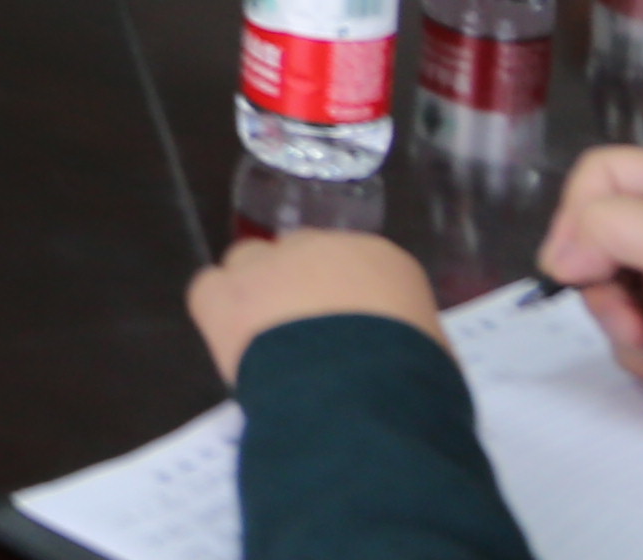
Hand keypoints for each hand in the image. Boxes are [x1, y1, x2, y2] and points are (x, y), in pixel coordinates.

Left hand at [186, 232, 441, 383]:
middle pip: (300, 259)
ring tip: (268, 350)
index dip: (344, 303)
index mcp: (382, 261)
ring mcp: (270, 265)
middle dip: (300, 295)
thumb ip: (407, 343)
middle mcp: (322, 247)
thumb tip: (399, 363)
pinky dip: (218, 317)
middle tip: (306, 346)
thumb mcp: (432, 358)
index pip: (354, 267)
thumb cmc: (413, 384)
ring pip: (251, 266)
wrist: (361, 395)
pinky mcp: (227, 293)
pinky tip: (234, 350)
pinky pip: (210, 292)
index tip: (345, 337)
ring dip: (256, 299)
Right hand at [539, 148, 642, 446]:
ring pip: (610, 295)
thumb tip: (562, 259)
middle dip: (607, 290)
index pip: (603, 175)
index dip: (577, 213)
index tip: (572, 263)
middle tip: (630, 317)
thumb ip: (606, 227)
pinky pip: (632, 335)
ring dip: (631, 327)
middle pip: (597, 242)